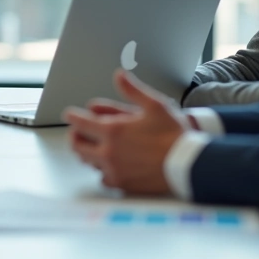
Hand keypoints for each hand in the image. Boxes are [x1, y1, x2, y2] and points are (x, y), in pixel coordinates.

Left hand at [64, 70, 187, 194]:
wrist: (188, 164)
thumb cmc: (173, 134)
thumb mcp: (155, 105)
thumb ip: (133, 90)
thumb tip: (119, 75)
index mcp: (113, 130)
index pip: (80, 123)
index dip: (72, 116)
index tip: (70, 114)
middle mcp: (108, 152)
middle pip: (77, 145)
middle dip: (75, 136)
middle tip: (78, 132)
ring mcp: (114, 169)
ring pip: (88, 162)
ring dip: (87, 152)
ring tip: (92, 147)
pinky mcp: (123, 183)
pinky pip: (103, 178)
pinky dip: (102, 170)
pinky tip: (108, 166)